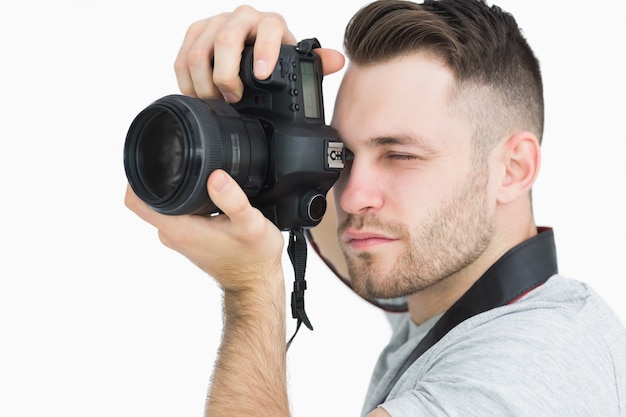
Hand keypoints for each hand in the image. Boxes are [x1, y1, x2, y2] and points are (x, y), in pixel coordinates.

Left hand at [125, 169, 283, 291]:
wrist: (256, 283)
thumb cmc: (254, 258)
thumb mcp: (250, 224)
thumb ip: (233, 199)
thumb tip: (216, 176)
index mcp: (179, 229)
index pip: (135, 201)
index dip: (136, 176)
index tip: (151, 158)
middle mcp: (172, 235)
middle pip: (146, 200)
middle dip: (158, 176)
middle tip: (181, 159)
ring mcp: (179, 238)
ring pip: (162, 206)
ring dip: (173, 189)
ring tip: (195, 176)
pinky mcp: (188, 240)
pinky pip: (175, 215)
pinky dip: (184, 201)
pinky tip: (204, 195)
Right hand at [174, 4, 344, 100]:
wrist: (252, 51)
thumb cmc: (274, 58)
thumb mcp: (294, 62)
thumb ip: (315, 63)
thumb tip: (336, 61)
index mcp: (269, 23)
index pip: (268, 28)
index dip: (264, 51)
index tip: (262, 76)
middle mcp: (241, 18)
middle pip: (226, 39)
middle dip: (226, 75)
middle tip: (233, 99)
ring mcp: (215, 23)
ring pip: (198, 50)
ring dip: (204, 82)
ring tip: (216, 102)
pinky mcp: (195, 34)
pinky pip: (183, 56)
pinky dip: (187, 81)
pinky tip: (198, 96)